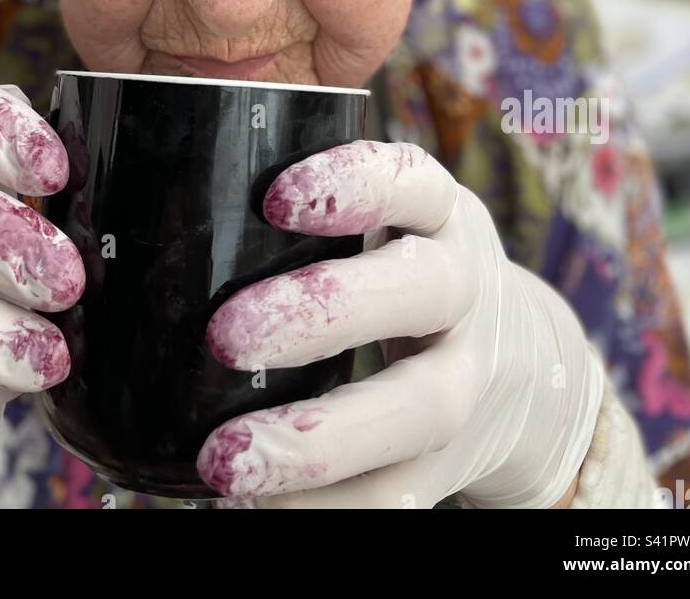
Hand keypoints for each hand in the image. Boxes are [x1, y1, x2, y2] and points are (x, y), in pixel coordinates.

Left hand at [197, 140, 603, 508]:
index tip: (274, 197)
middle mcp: (463, 288)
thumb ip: (317, 213)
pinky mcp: (452, 457)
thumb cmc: (409, 267)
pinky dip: (326, 506)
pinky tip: (252, 508)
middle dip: (324, 312)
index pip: (410, 181)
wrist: (526, 364)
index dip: (352, 183)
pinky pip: (401, 494)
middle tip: (226, 334)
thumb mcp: (395, 219)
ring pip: (417, 407)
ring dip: (321, 438)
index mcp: (439, 215)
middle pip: (418, 290)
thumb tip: (163, 222)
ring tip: (228, 457)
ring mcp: (467, 377)